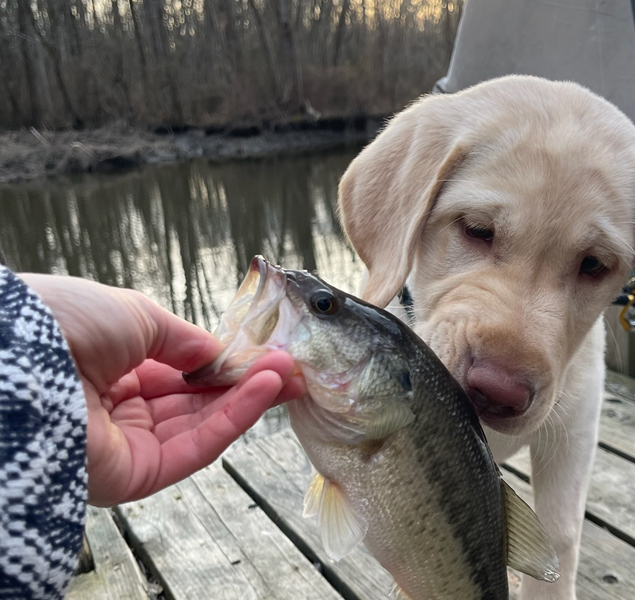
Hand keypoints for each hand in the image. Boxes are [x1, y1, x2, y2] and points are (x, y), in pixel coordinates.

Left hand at [20, 274, 305, 506]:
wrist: (21, 360)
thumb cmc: (66, 325)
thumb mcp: (136, 315)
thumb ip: (184, 339)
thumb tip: (217, 352)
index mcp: (112, 369)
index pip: (179, 372)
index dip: (223, 363)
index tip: (265, 352)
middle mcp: (119, 410)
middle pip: (196, 402)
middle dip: (246, 383)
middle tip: (292, 367)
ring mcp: (127, 445)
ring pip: (201, 425)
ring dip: (249, 399)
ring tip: (288, 375)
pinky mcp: (134, 477)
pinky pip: (195, 448)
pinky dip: (234, 419)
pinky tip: (264, 391)